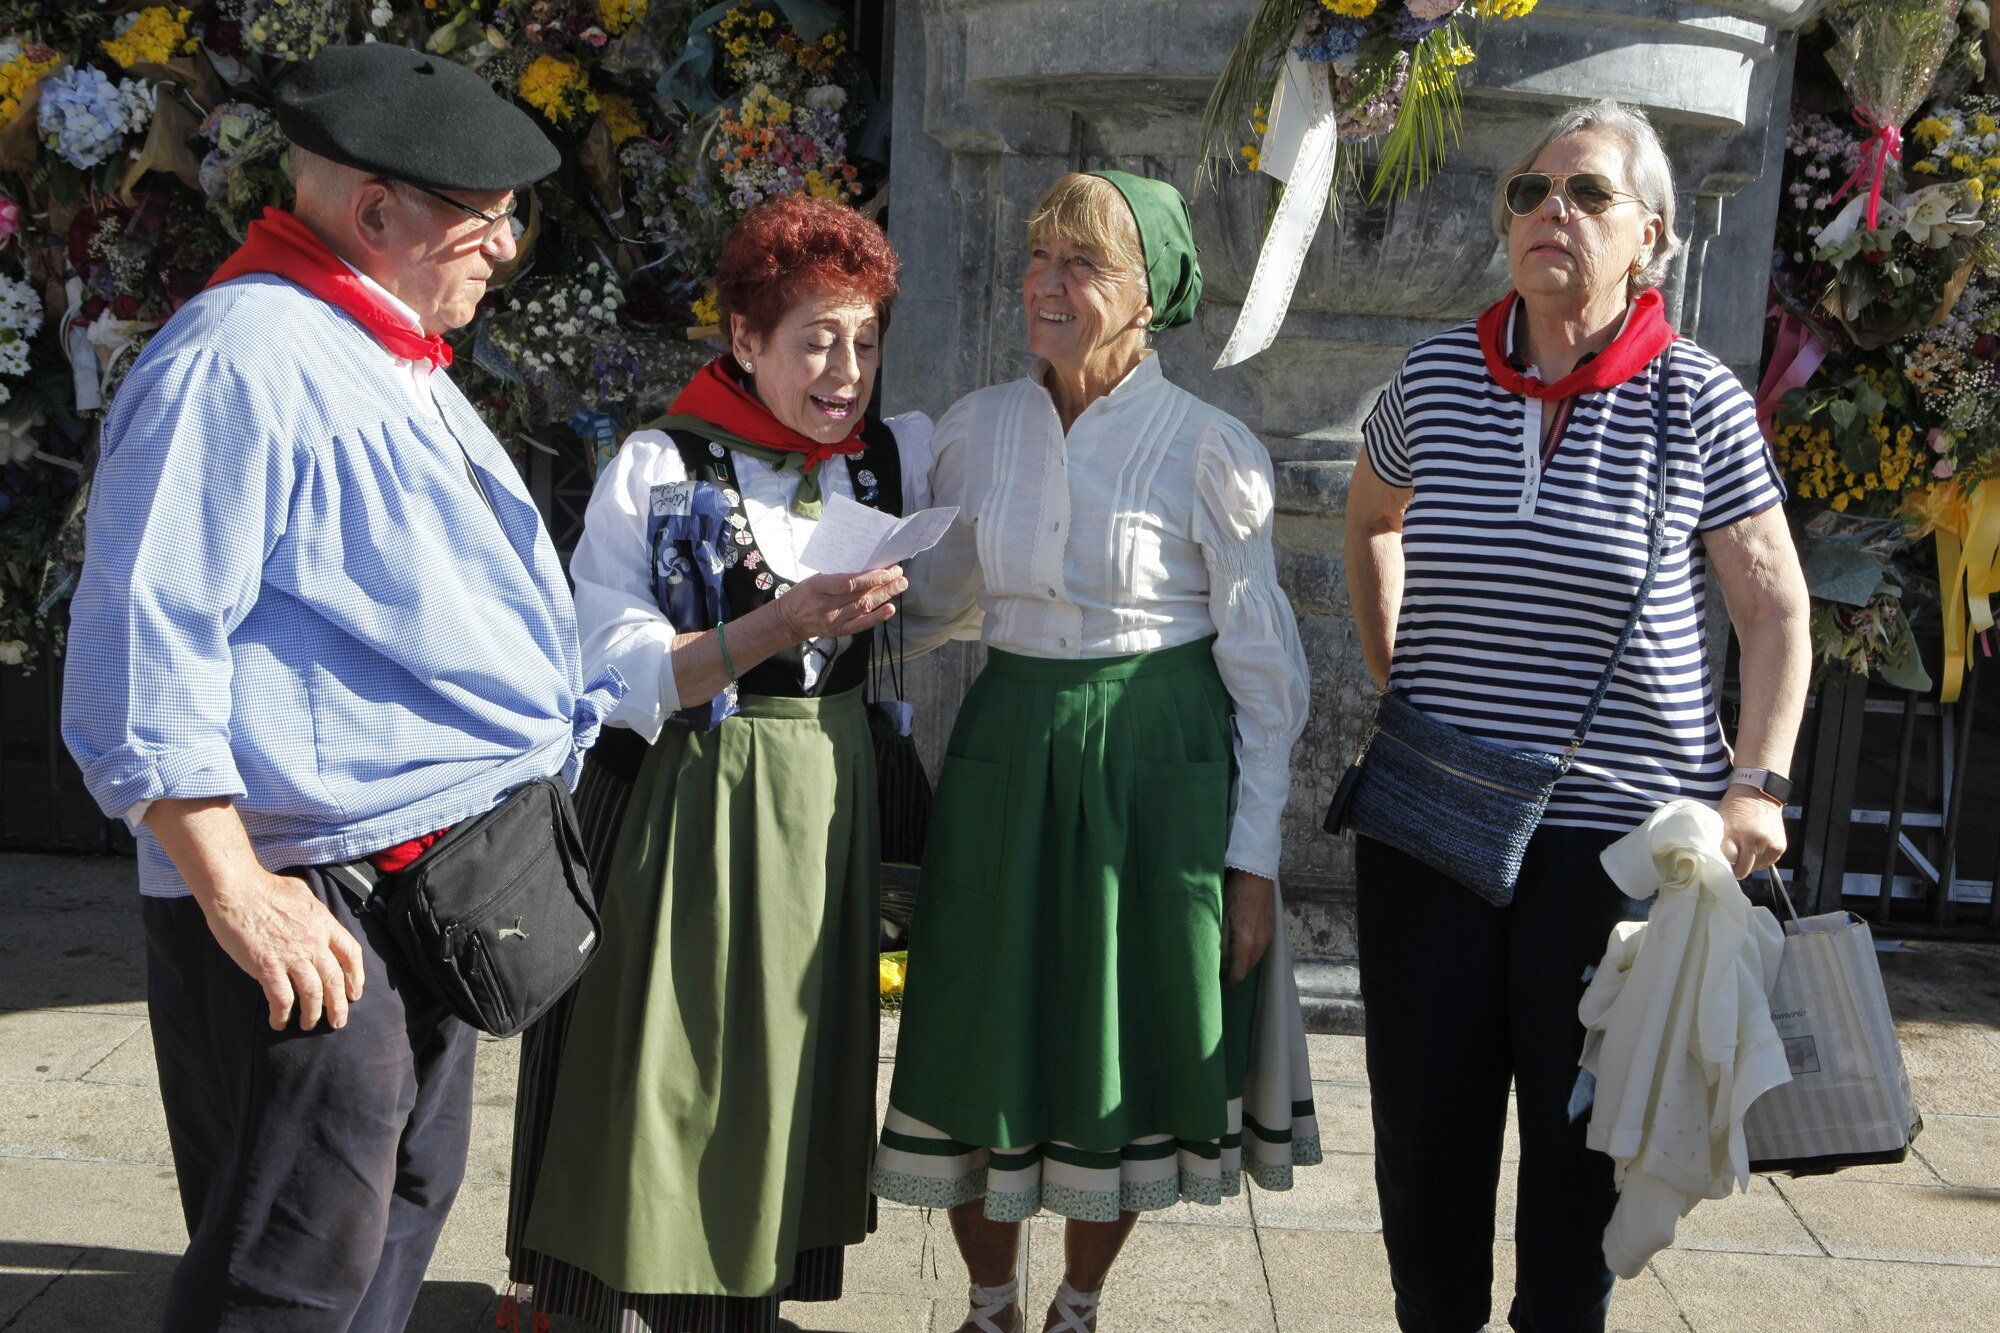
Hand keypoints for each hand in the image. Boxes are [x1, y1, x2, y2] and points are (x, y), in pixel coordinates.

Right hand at [201, 870, 365, 1030]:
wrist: (235, 889)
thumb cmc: (265, 888)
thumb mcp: (302, 893)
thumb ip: (315, 911)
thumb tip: (318, 920)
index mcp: (324, 923)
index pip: (351, 954)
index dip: (356, 976)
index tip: (355, 992)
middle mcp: (313, 941)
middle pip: (335, 979)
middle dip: (339, 1005)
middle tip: (338, 1021)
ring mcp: (291, 955)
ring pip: (313, 993)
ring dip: (313, 1014)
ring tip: (309, 1025)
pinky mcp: (267, 966)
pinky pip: (282, 999)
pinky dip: (282, 1014)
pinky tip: (279, 1022)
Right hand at [777, 567, 907, 642]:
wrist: (788, 621)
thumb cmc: (802, 594)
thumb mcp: (813, 579)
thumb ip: (836, 575)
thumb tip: (865, 566)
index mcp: (818, 587)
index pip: (849, 582)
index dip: (870, 577)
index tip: (886, 569)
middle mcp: (826, 605)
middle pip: (861, 594)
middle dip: (883, 583)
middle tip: (899, 574)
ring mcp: (833, 620)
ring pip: (864, 607)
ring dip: (885, 595)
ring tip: (900, 585)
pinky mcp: (838, 631)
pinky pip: (861, 624)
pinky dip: (877, 617)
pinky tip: (890, 608)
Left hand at [1222, 870, 1274, 986]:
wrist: (1256, 877)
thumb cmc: (1235, 895)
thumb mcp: (1222, 918)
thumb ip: (1222, 944)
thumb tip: (1220, 963)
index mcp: (1245, 943)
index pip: (1238, 973)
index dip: (1228, 983)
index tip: (1219, 985)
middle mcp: (1259, 944)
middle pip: (1247, 969)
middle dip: (1235, 974)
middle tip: (1222, 974)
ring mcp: (1267, 938)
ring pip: (1255, 960)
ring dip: (1243, 964)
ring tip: (1231, 962)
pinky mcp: (1271, 931)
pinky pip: (1261, 950)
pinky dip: (1251, 954)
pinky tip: (1242, 947)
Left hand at [1717, 786, 1786, 880]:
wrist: (1760, 795)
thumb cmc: (1736, 807)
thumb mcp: (1721, 820)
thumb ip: (1721, 841)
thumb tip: (1719, 860)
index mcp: (1740, 834)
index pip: (1732, 864)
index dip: (1726, 867)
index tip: (1722, 865)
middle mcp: (1758, 841)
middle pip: (1745, 870)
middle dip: (1737, 868)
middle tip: (1732, 859)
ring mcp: (1772, 845)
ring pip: (1757, 868)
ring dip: (1749, 863)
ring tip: (1744, 849)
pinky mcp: (1781, 847)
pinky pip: (1767, 863)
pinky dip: (1759, 859)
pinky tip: (1754, 848)